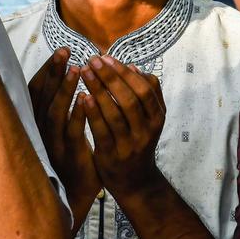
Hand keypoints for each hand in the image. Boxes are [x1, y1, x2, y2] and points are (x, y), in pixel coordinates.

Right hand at [29, 49, 106, 220]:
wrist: (74, 196)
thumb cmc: (68, 159)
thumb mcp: (61, 132)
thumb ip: (61, 109)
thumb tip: (67, 79)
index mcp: (37, 124)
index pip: (37, 92)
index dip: (48, 71)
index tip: (62, 52)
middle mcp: (39, 132)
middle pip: (42, 97)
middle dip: (54, 73)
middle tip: (66, 52)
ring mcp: (51, 145)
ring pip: (54, 113)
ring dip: (65, 90)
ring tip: (78, 71)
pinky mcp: (66, 157)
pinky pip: (70, 133)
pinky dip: (77, 115)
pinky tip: (86, 100)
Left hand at [84, 55, 166, 196]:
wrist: (135, 182)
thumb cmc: (137, 141)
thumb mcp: (149, 119)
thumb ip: (146, 95)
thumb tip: (133, 67)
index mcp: (157, 118)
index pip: (145, 89)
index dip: (125, 72)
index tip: (106, 57)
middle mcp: (147, 130)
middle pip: (130, 99)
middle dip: (111, 76)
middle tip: (93, 60)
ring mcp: (130, 144)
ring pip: (115, 113)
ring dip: (99, 90)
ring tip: (84, 72)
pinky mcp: (112, 155)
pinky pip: (102, 131)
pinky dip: (93, 113)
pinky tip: (82, 97)